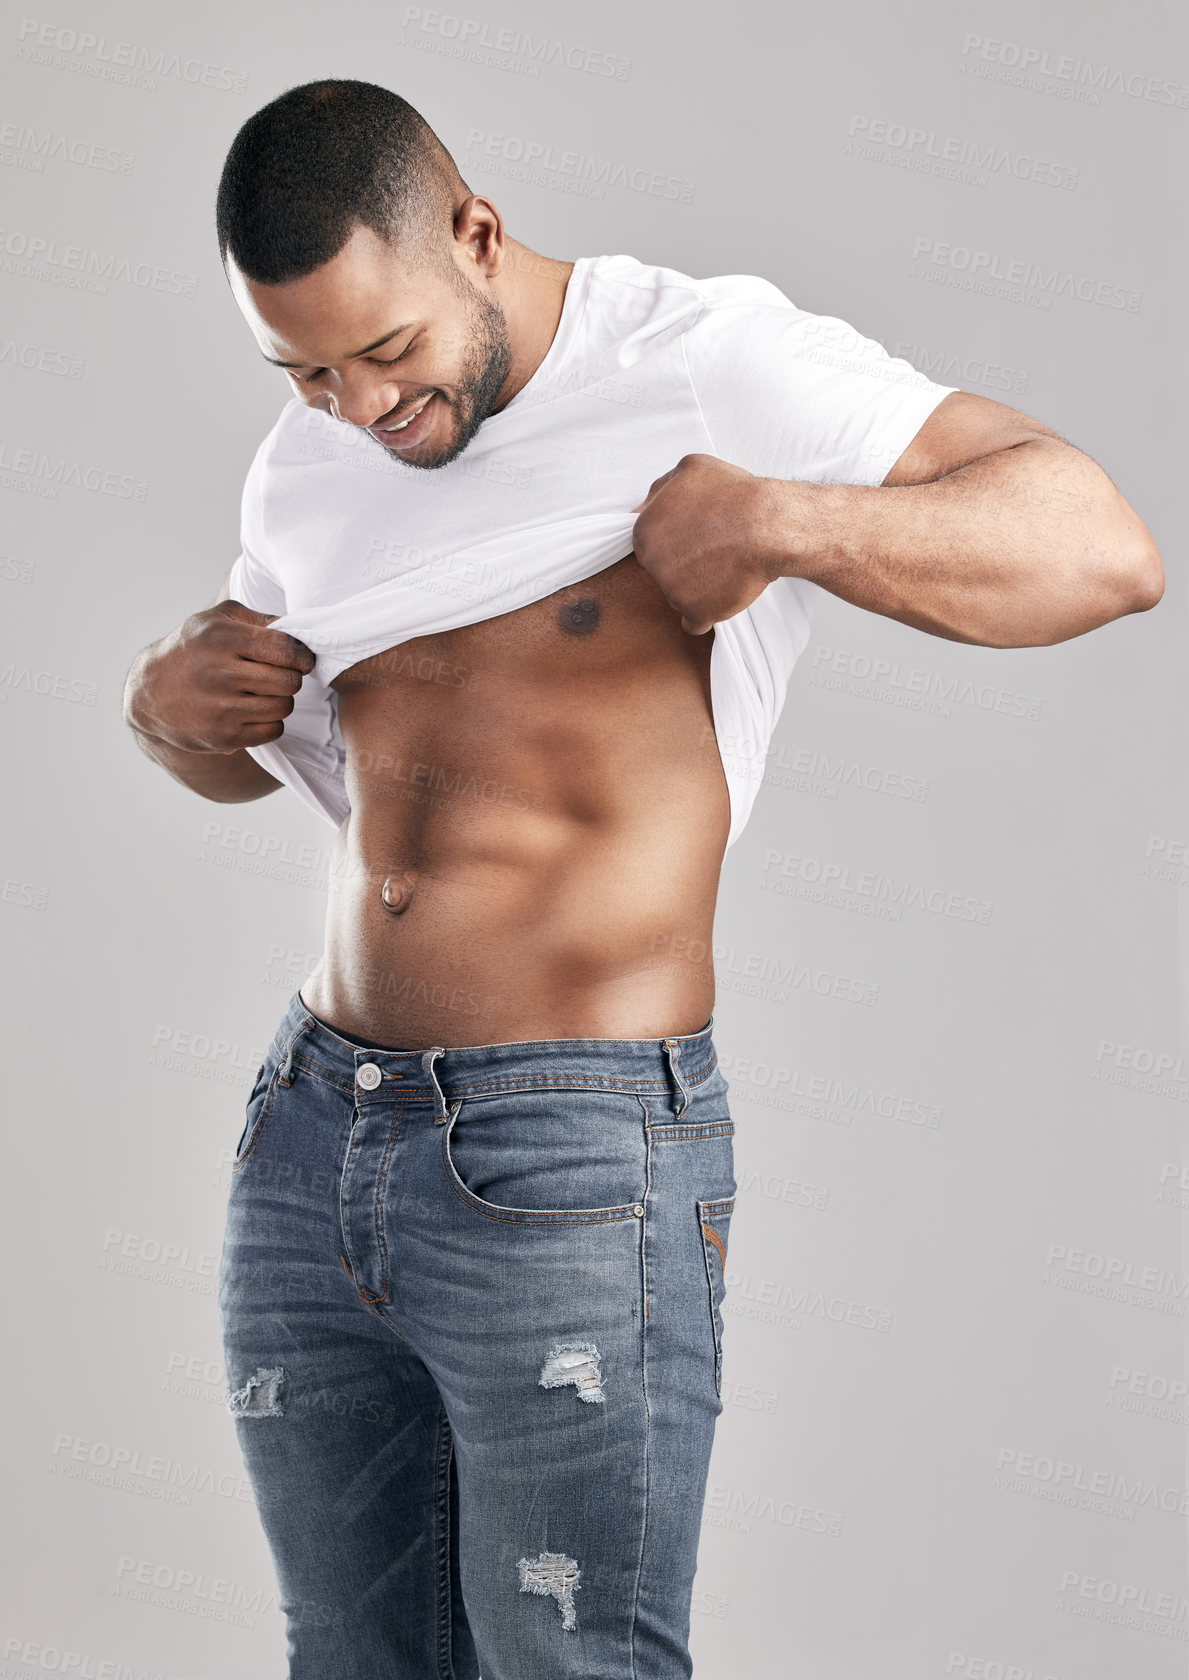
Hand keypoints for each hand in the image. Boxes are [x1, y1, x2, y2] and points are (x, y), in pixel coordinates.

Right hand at [123, 600, 314, 753]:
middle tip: (278, 675)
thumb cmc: (192, 648)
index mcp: (221, 638)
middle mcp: (219, 673)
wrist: (150, 692)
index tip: (301, 659)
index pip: (286, 649)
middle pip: (289, 681)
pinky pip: (273, 730)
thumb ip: (259, 619)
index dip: (302, 655)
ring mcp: (220, 708)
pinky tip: (255, 711)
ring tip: (263, 692)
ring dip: (281, 699)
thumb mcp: (217, 619)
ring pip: (284, 706)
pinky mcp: (223, 736)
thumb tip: (298, 631)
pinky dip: (271, 721)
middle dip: (291, 677)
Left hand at [630, 454, 783, 633]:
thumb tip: (640, 507)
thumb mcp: (691, 468)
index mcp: (645, 530)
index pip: (649, 546)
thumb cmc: (735, 495)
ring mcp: (672, 591)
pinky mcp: (694, 612)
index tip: (696, 540)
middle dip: (682, 568)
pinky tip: (723, 596)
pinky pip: (694, 623)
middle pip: (662, 574)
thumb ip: (659, 489)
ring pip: (677, 598)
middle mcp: (652, 563)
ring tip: (725, 569)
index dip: (675, 544)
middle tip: (713, 553)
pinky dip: (707, 614)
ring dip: (697, 589)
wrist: (768, 527)